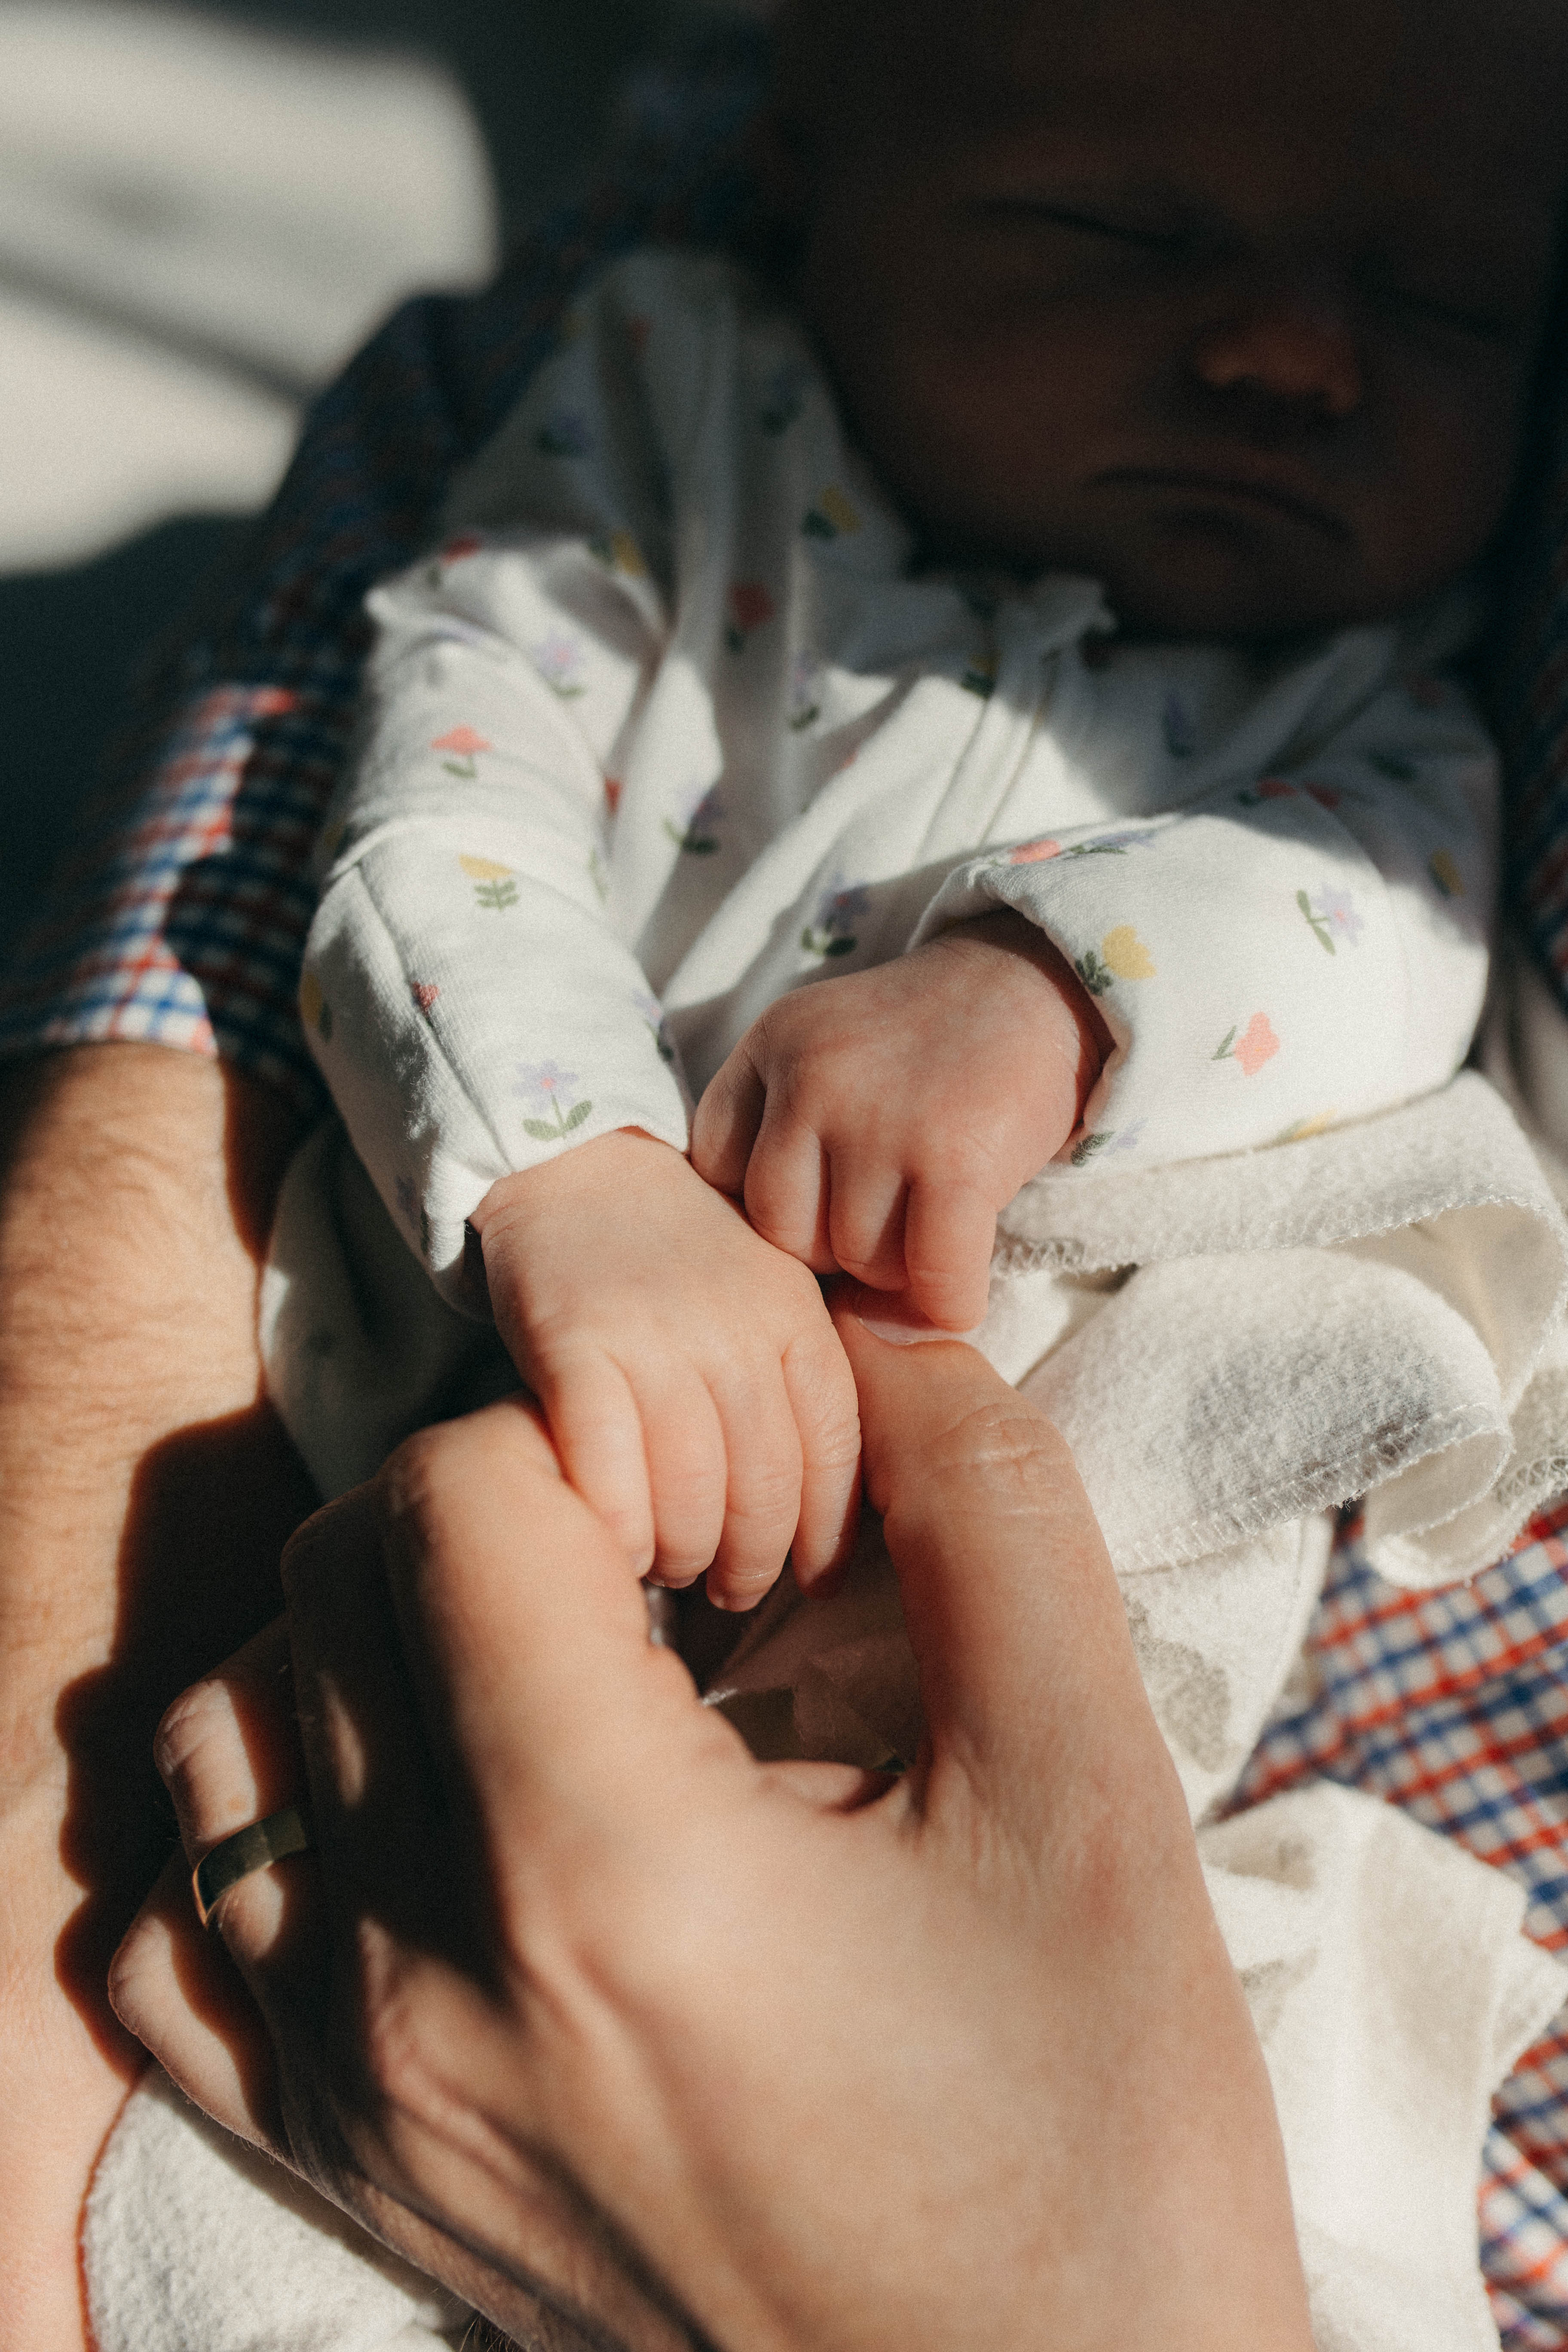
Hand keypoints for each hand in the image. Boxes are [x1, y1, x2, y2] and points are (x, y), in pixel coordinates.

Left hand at [111, 1314, 1311, 2351]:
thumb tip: (870, 1344)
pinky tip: (415, 1817)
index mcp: (602, 1868)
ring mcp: (361, 2091)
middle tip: (646, 1569)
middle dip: (482, 1510)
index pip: (453, 1493)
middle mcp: (426, 1979)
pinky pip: (172, 1948)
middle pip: (327, 1586)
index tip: (707, 1508)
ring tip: (531, 1673)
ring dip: (356, 1647)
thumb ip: (982, 1508)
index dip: (588, 1434)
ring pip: (223, 1744)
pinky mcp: (352, 2174)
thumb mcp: (1090, 1787)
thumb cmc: (1091, 2125)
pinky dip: (262, 1833)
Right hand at [468, 1129, 859, 1607]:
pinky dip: (618, 1527)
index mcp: (796, 1316)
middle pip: (764, 1488)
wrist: (576, 1165)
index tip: (815, 1579)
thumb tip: (833, 1508)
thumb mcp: (768, 1293)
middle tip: (732, 1585)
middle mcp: (734, 1327)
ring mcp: (653, 1335)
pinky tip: (618, 1543)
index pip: (835, 1450)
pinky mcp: (572, 1345)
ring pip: (689, 1494)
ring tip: (673, 1565)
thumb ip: (799, 1378)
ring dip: (684, 1555)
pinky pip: (607, 1473)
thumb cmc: (680, 1255)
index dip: (829, 1533)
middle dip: (753, 1561)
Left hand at [691, 912, 1106, 1329]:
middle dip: (833, 1250)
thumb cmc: (924, 1046)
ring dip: (899, 1272)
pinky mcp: (956, 1160)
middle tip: (883, 1223)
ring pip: (860, 1263)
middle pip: (785, 1234)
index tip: (817, 1204)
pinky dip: (948, 1304)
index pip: (718, 1172)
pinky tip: (958, 1289)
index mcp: (771, 1045)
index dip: (768, 1208)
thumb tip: (784, 1287)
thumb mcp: (824, 1051)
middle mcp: (814, 1077)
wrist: (1033, 985)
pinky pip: (932, 1280)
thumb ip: (779, 1132)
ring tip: (930, 1225)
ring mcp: (883, 1119)